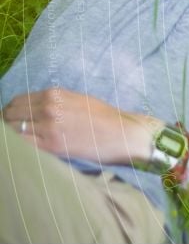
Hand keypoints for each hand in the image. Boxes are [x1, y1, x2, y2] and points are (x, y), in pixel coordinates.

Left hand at [1, 88, 159, 165]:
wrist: (121, 133)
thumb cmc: (103, 117)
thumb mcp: (77, 99)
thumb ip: (54, 102)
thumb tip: (32, 109)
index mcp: (54, 94)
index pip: (17, 101)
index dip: (12, 111)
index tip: (13, 119)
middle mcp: (48, 108)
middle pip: (11, 115)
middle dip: (9, 122)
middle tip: (16, 131)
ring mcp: (48, 127)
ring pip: (13, 130)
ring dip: (13, 135)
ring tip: (21, 141)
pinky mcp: (51, 146)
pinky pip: (21, 144)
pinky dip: (17, 145)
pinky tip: (23, 149)